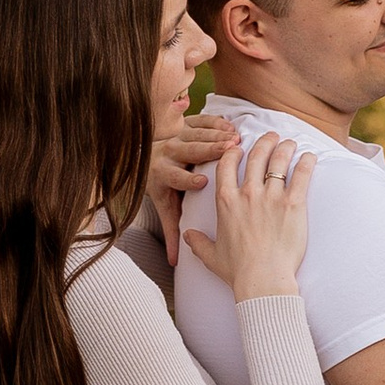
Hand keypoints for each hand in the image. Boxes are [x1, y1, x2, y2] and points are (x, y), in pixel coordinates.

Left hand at [150, 106, 226, 260]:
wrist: (148, 157)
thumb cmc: (164, 188)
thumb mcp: (166, 209)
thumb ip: (172, 234)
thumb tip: (174, 263)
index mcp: (163, 176)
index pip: (176, 178)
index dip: (187, 179)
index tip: (202, 181)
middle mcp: (168, 154)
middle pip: (189, 151)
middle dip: (208, 149)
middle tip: (229, 150)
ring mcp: (176, 136)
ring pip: (197, 134)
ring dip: (216, 135)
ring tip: (236, 138)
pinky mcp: (184, 124)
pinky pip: (200, 121)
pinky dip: (215, 123)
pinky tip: (231, 126)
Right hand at [179, 127, 314, 300]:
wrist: (263, 280)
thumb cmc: (238, 271)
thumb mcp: (212, 256)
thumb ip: (198, 243)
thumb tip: (187, 236)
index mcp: (226, 202)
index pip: (227, 165)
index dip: (233, 152)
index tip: (239, 147)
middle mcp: (247, 194)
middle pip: (256, 157)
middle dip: (264, 142)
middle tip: (271, 136)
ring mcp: (271, 197)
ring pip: (279, 161)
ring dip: (285, 148)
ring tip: (290, 143)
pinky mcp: (293, 204)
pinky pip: (301, 175)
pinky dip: (306, 163)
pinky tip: (310, 157)